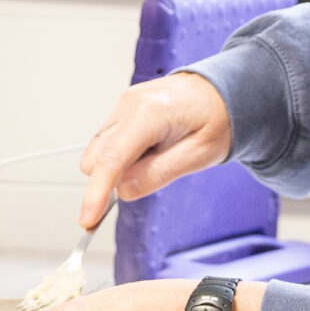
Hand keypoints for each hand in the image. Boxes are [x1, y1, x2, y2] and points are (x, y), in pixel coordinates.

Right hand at [78, 72, 234, 230]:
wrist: (221, 92)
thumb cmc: (217, 119)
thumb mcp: (200, 155)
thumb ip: (160, 174)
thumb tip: (124, 191)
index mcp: (151, 112)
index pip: (112, 159)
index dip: (96, 193)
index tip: (88, 219)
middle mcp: (130, 104)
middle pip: (97, 157)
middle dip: (111, 180)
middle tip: (150, 180)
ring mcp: (124, 104)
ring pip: (99, 150)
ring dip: (118, 168)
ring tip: (158, 159)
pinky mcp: (122, 109)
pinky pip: (108, 142)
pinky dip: (122, 156)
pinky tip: (150, 150)